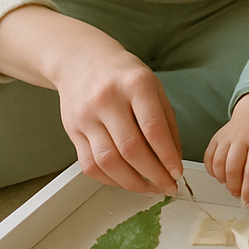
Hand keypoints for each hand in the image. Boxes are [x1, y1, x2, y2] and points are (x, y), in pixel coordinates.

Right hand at [54, 36, 182, 195]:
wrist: (81, 60)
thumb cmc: (123, 75)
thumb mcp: (153, 86)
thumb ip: (165, 121)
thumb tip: (174, 159)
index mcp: (135, 84)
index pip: (153, 128)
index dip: (167, 157)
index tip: (177, 173)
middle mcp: (108, 99)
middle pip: (131, 149)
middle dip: (153, 175)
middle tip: (167, 186)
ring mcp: (86, 116)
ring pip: (108, 162)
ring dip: (132, 183)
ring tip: (149, 188)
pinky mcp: (72, 131)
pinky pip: (90, 166)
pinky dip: (110, 180)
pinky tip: (125, 181)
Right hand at [204, 92, 248, 206]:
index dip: (248, 190)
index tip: (248, 201)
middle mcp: (242, 138)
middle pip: (232, 169)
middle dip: (234, 188)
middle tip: (238, 194)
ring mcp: (227, 136)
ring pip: (218, 164)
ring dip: (223, 181)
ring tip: (231, 184)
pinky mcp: (217, 137)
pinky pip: (208, 157)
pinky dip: (212, 171)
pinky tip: (221, 174)